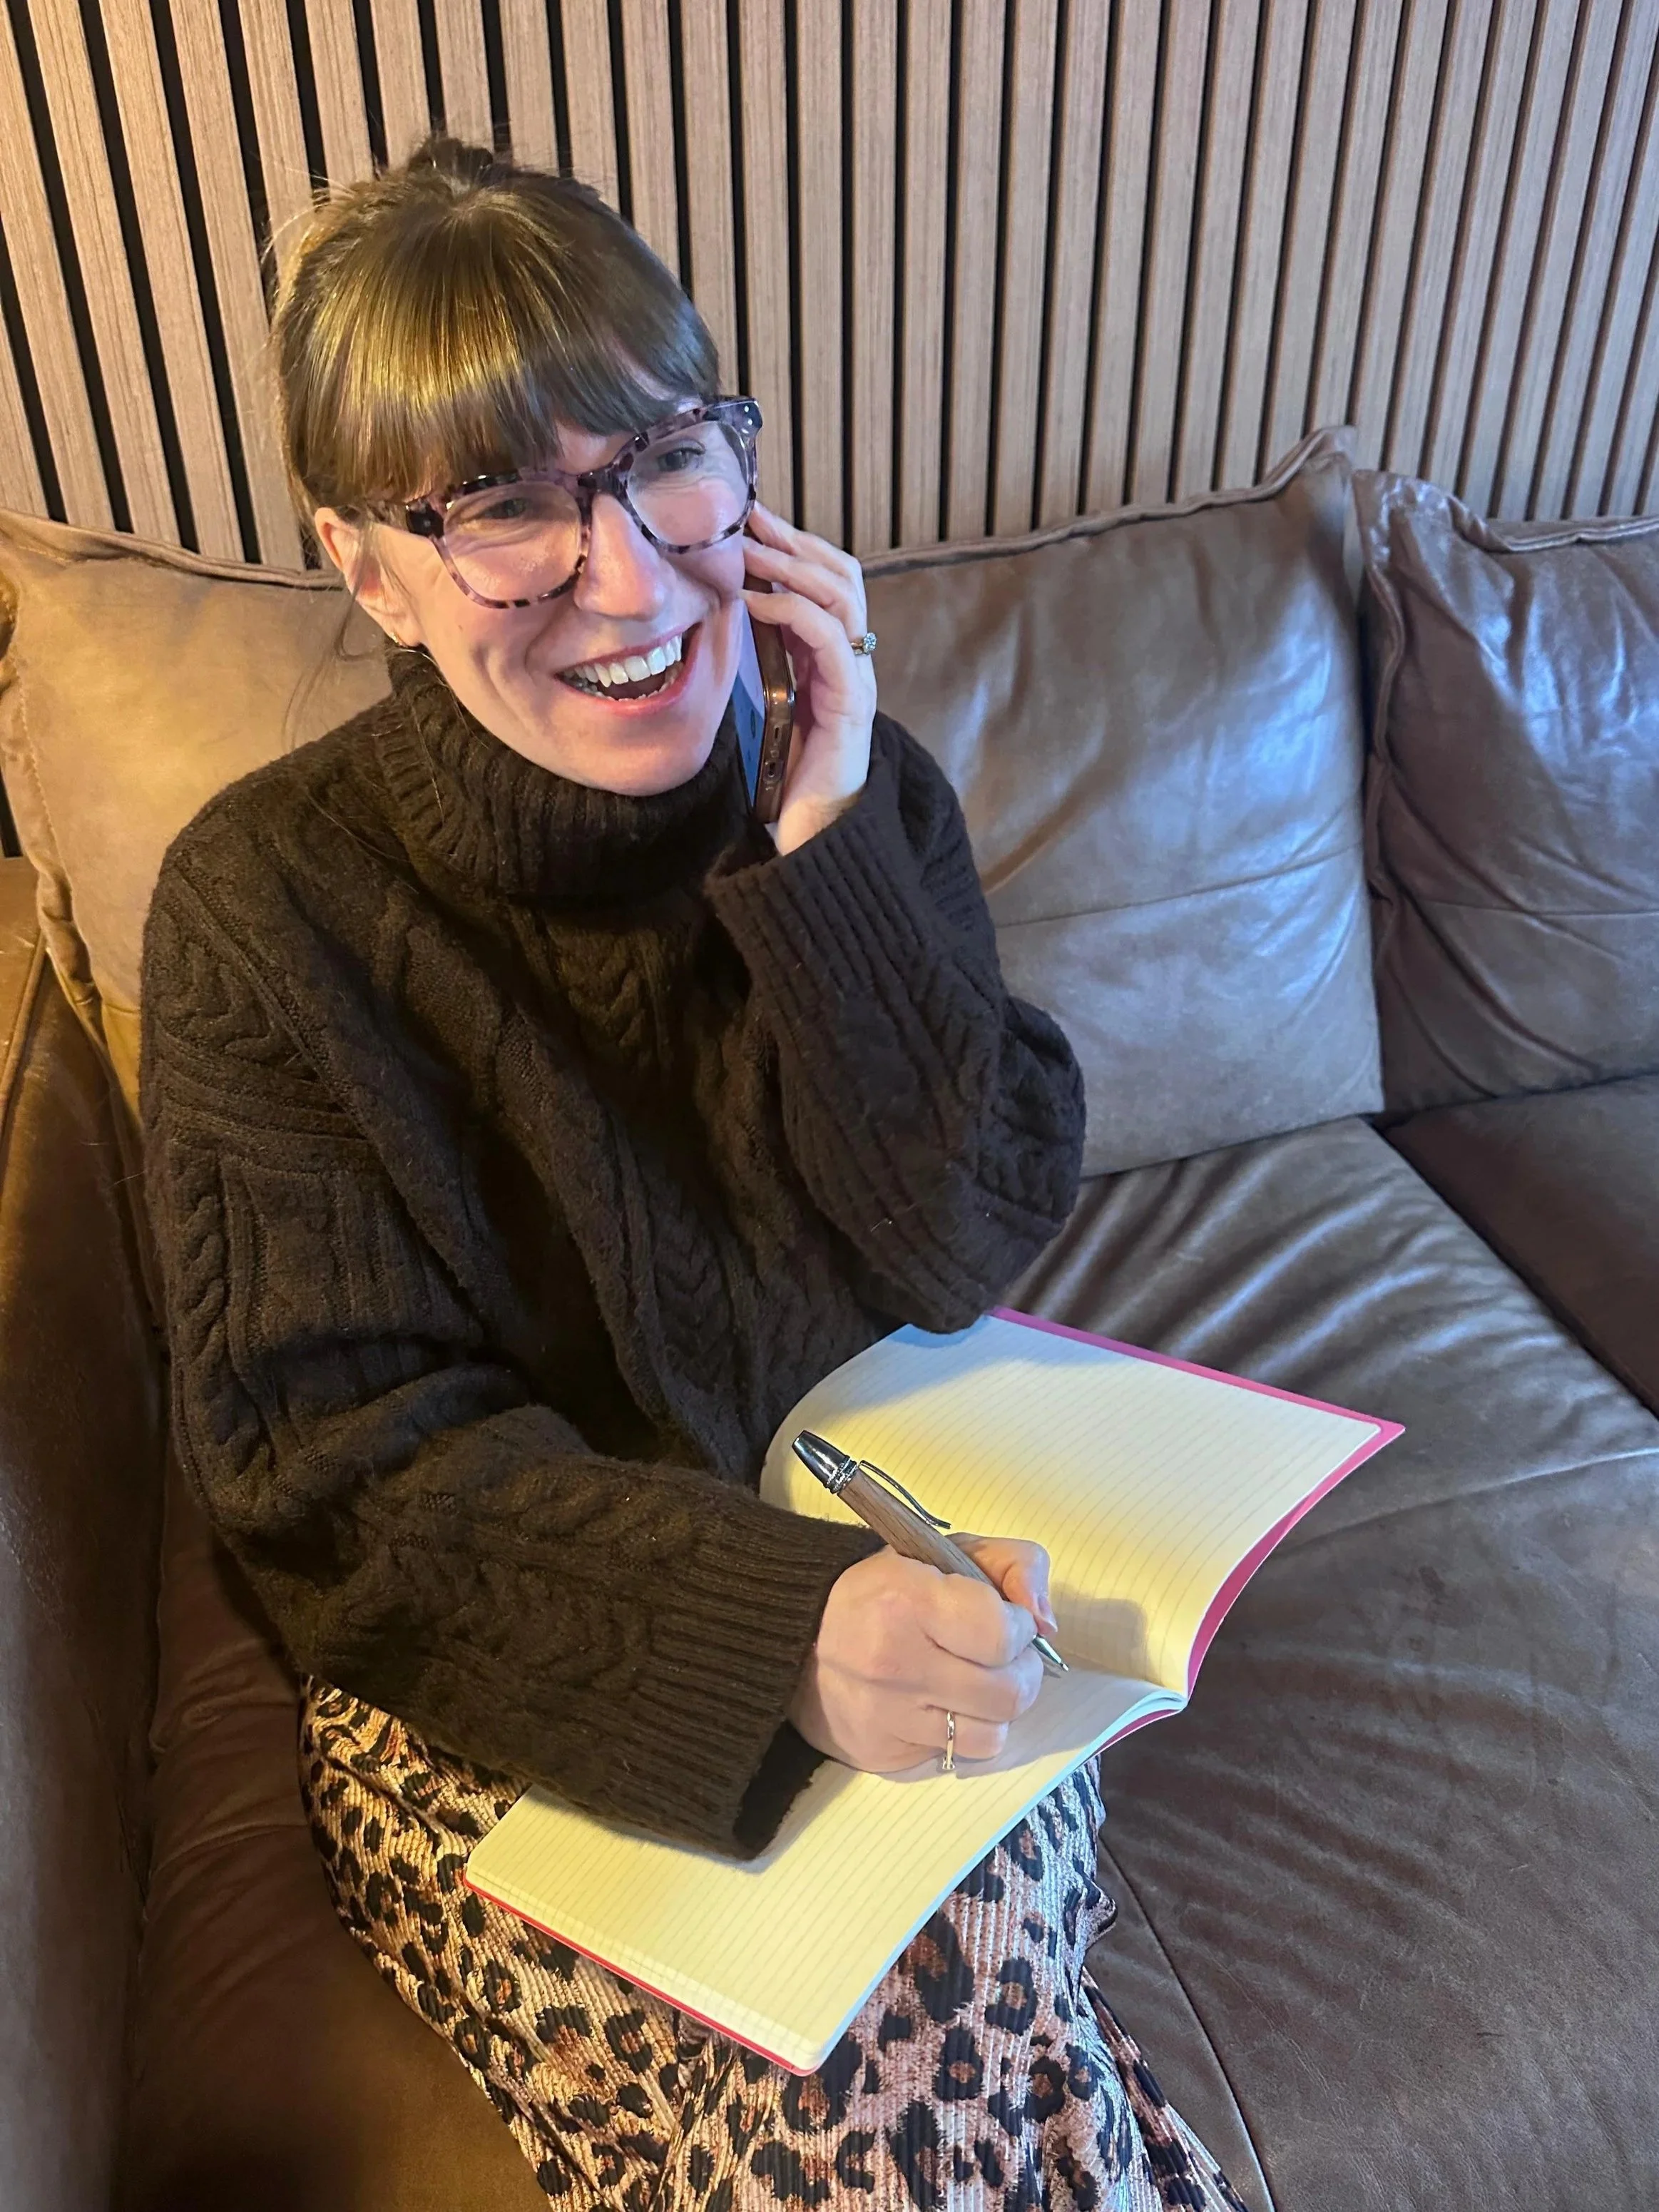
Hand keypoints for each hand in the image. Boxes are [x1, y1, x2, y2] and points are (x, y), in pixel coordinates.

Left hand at [739, 502, 876, 854]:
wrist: (811, 838)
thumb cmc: (786, 778)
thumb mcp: (769, 701)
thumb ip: (766, 659)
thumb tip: (730, 611)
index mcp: (834, 658)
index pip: (828, 581)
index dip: (794, 545)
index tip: (750, 521)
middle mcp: (853, 661)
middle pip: (843, 574)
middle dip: (796, 540)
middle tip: (749, 517)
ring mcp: (857, 679)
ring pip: (842, 595)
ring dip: (792, 564)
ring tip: (747, 548)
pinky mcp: (850, 704)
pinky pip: (828, 637)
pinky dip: (791, 608)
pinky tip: (754, 599)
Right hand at [789, 1537, 1057, 1771]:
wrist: (800, 1635)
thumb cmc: (886, 1588)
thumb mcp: (948, 1551)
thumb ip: (1016, 1566)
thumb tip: (1048, 1625)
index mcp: (909, 1600)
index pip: (1004, 1636)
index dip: (1020, 1629)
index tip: (1006, 1620)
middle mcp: (894, 1664)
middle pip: (1008, 1695)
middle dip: (1020, 1674)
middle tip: (1001, 1658)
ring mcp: (885, 1716)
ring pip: (989, 1737)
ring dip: (993, 1711)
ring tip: (974, 1684)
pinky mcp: (880, 1755)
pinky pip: (952, 1758)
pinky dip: (956, 1733)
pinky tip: (938, 1706)